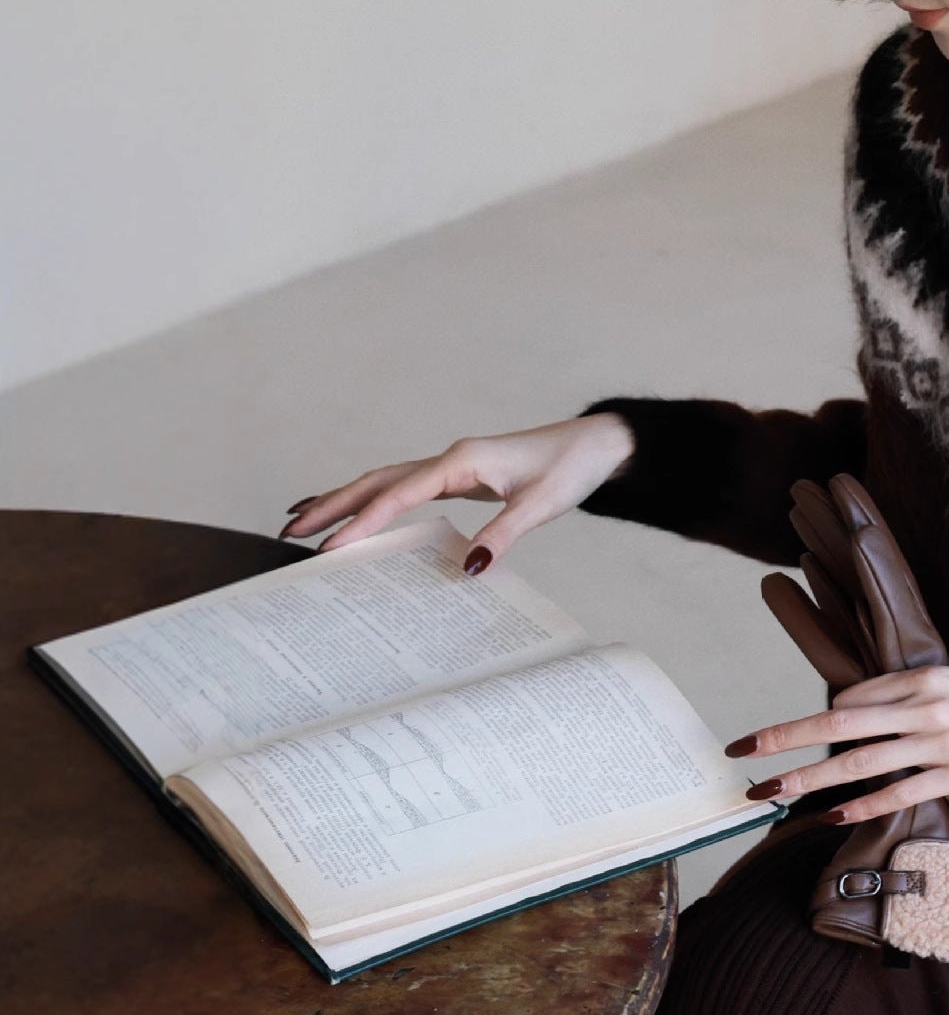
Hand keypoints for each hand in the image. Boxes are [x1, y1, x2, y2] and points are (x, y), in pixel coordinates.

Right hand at [278, 413, 637, 570]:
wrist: (595, 445)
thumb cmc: (570, 469)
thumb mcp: (542, 505)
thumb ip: (503, 534)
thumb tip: (468, 569)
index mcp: (462, 462)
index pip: (400, 494)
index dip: (364, 522)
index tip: (331, 548)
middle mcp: (449, 459)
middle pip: (377, 481)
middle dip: (333, 505)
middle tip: (288, 531)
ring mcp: (451, 466)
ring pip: (385, 481)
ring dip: (345, 500)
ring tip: (301, 521)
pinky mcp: (458, 477)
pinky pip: (404, 488)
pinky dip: (374, 499)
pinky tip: (357, 512)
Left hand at [725, 662, 948, 823]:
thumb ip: (908, 697)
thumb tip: (858, 714)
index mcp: (920, 679)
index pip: (852, 699)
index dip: (818, 720)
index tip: (785, 738)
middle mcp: (923, 707)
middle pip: (837, 724)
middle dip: (784, 738)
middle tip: (742, 752)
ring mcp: (940, 742)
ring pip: (858, 763)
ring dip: (808, 781)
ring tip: (771, 792)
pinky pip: (897, 793)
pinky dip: (860, 807)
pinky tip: (831, 817)